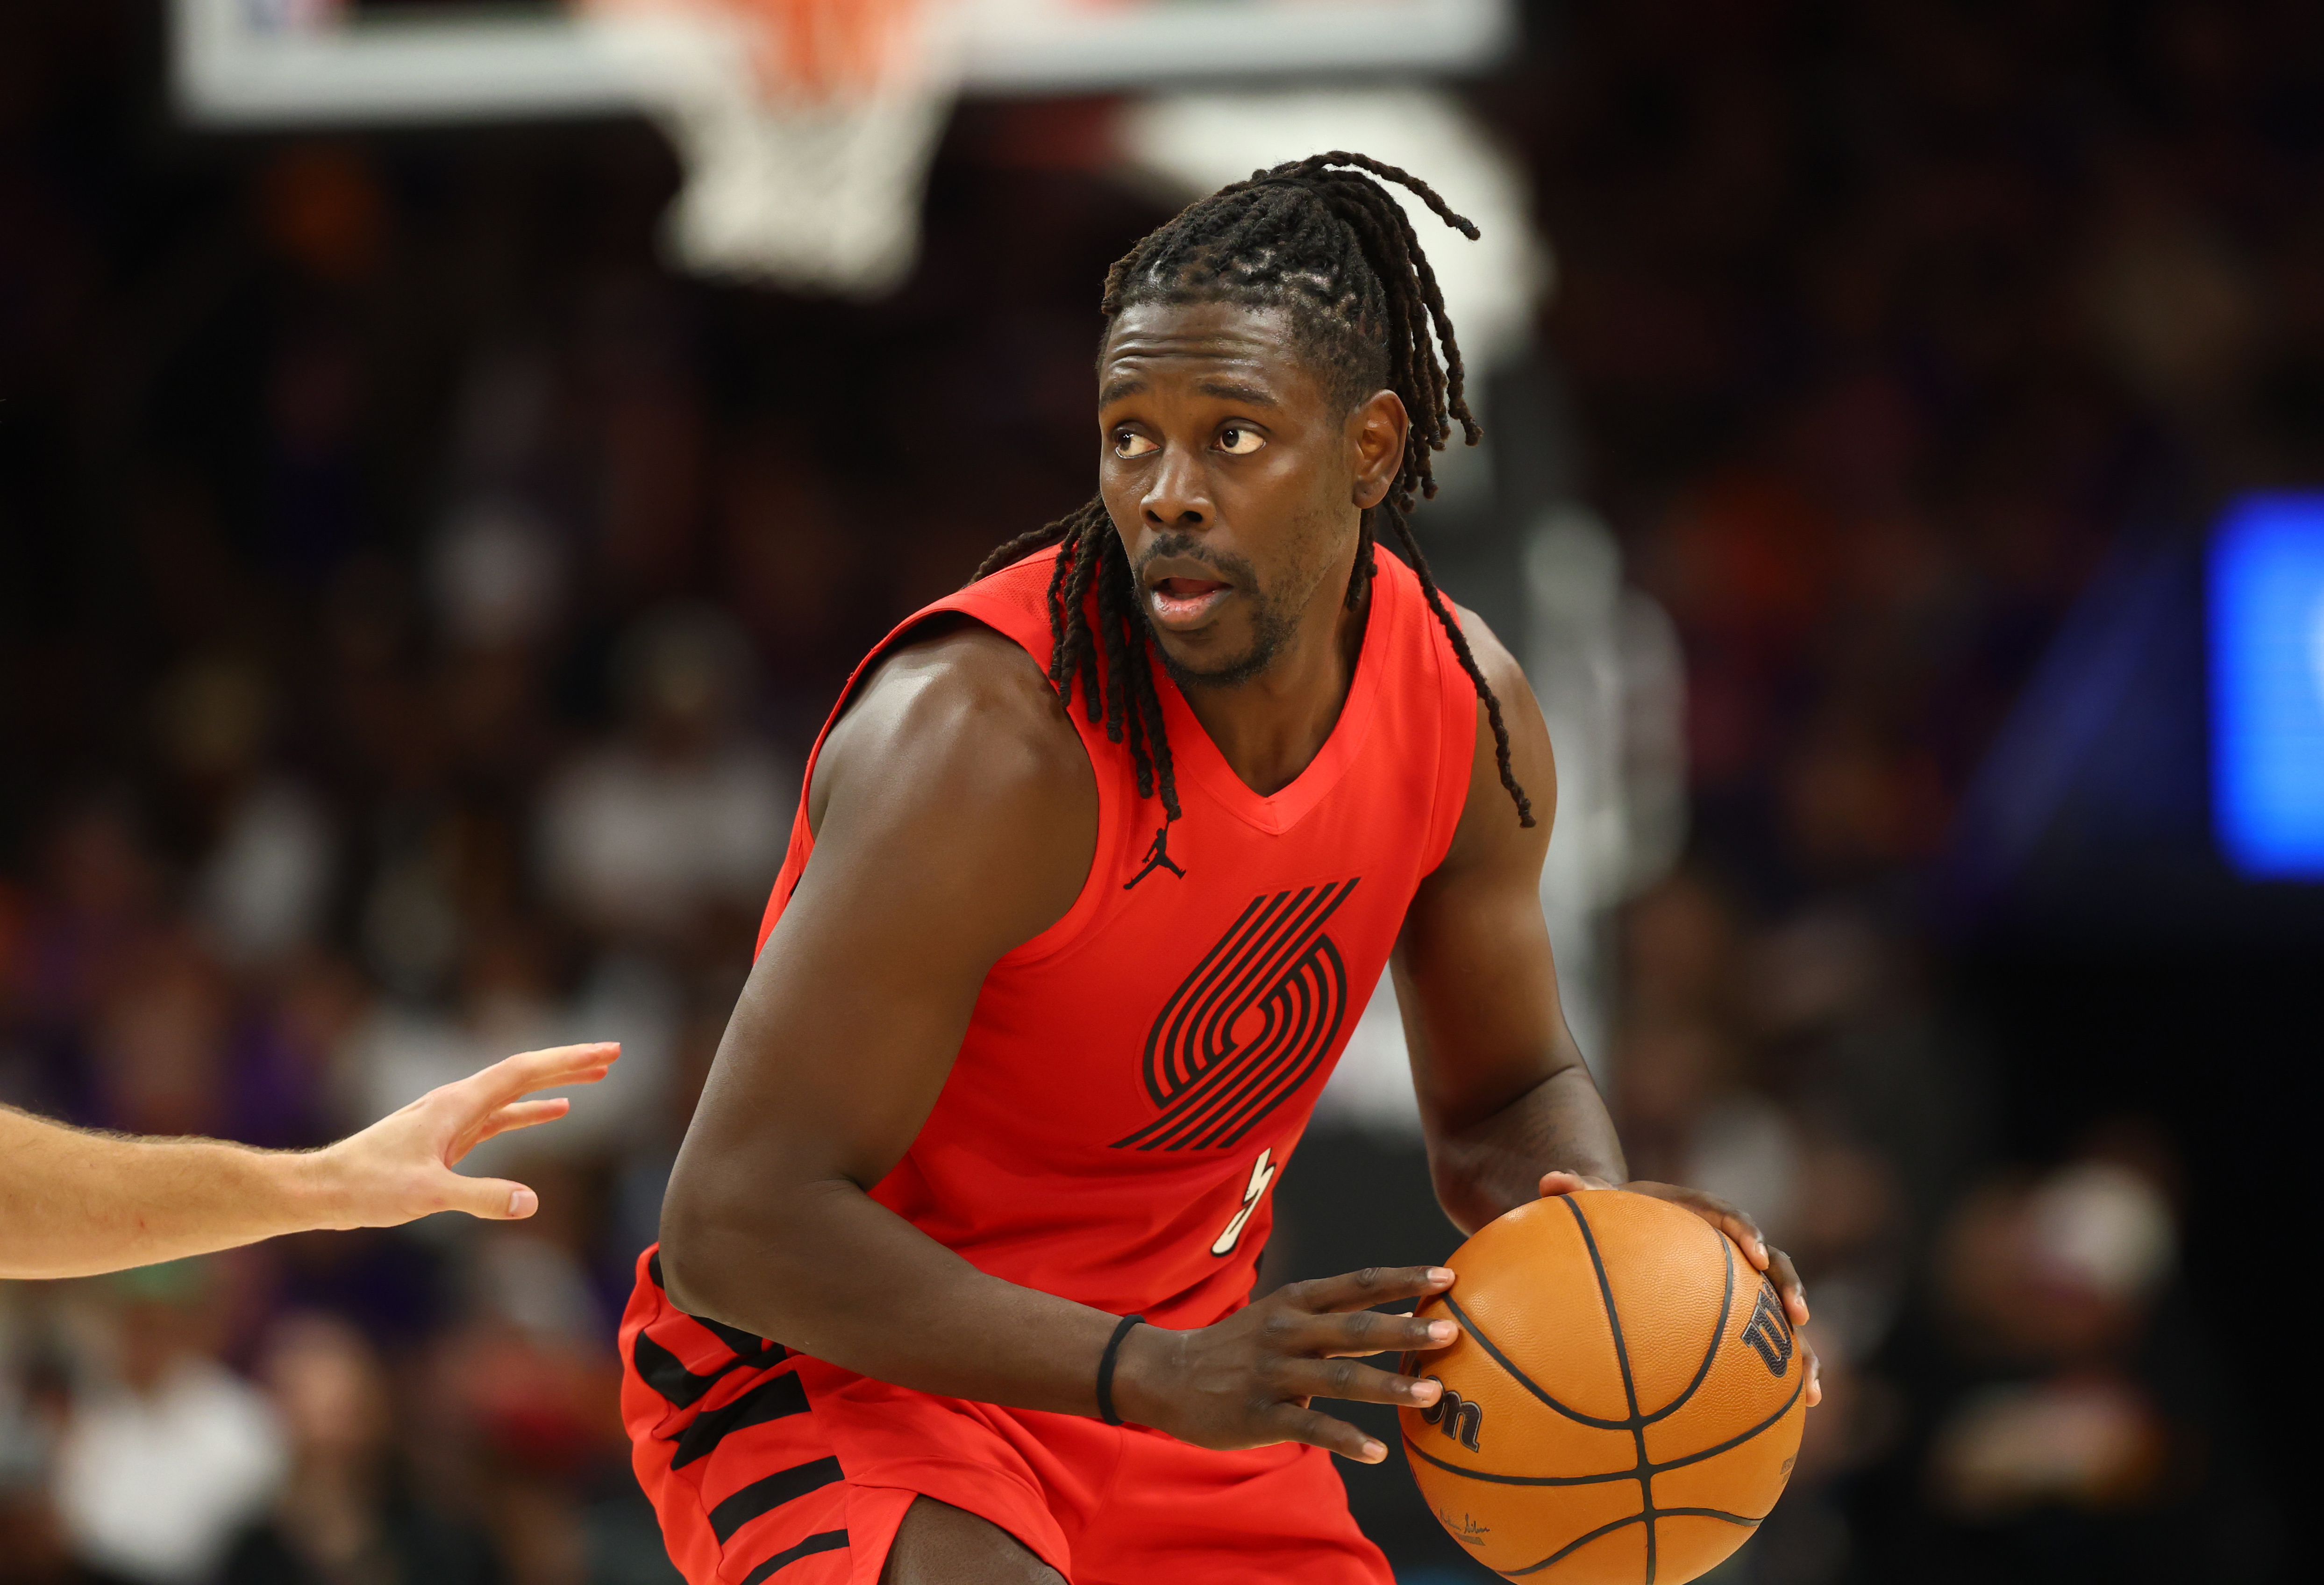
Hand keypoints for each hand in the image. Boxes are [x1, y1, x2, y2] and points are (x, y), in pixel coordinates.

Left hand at [314, 1042, 619, 1227]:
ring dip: (555, 1085)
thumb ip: (480, 1197)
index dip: (567, 1061)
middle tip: (613, 1056)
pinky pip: (501, 1118)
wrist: (322, 1191)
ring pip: (515, 1093)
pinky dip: (530, 1112)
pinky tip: (553, 1115)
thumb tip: (531, 1202)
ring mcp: (453, 1119)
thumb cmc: (366, 1188)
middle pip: (524, 1073)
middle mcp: (457, 1103)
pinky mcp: (448, 1140)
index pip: (523, 1072)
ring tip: (595, 1079)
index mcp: (456, 1104)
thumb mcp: (427, 1195)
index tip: (606, 1053)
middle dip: (569, 1064)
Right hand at [1112, 1266, 1463, 1462]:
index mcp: (1296, 1301)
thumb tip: (1398, 1331)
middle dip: (1406, 1328)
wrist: (1169, 1375)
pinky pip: (1311, 1427)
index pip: (1358, 1284)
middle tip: (1451, 1331)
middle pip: (1356, 1327)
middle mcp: (1288, 1331)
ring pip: (1341, 1377)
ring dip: (1389, 1385)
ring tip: (1431, 1393)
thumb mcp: (1282, 1319)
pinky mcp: (1260, 1414)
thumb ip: (1334, 1324)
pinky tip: (1376, 1451)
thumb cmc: (1240, 1347)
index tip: (1447, 1276)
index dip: (1403, 1279)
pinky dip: (1347, 1440)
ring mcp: (1274, 1373)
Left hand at [1538, 1170, 1820, 1406]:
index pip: (1730, 1217)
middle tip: (1799, 1316)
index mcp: (1703, 1214)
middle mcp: (1733, 1249)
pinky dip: (1787, 1375)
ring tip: (1809, 1387)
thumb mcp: (1599, 1203)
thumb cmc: (1618, 1217)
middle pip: (1775, 1264)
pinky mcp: (1743, 1318)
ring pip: (1783, 1313)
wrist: (1634, 1232)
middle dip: (1789, 1288)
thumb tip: (1549, 1179)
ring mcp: (1744, 1286)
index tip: (1753, 1253)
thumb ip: (1579, 1192)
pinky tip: (1801, 1409)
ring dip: (1802, 1347)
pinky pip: (1770, 1346)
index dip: (1747, 1232)